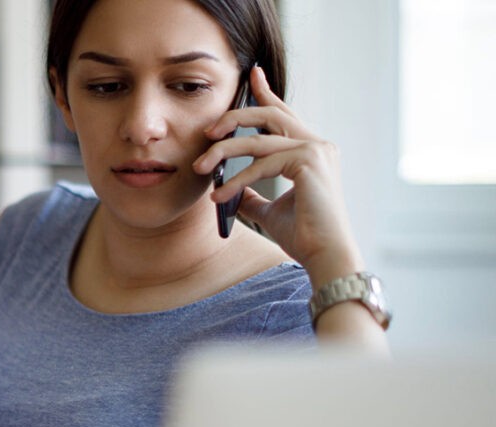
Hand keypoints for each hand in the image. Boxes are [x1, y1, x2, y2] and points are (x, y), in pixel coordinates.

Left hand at [193, 66, 363, 284]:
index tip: (252, 74)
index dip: (266, 92)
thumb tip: (230, 192)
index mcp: (311, 150)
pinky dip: (237, 180)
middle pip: (268, 115)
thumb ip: (253, 196)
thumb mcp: (269, 211)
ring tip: (200, 168)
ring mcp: (316, 150)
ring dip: (223, 152)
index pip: (284, 114)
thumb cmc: (303, 235)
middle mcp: (318, 144)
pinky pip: (261, 163)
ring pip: (258, 139)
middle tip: (207, 132)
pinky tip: (220, 197)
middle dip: (233, 118)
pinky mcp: (309, 162)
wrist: (324, 254)